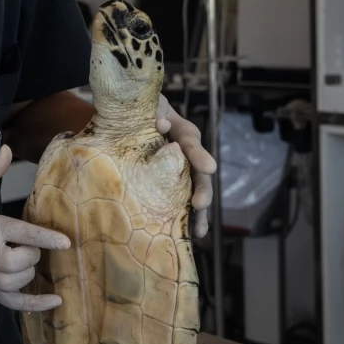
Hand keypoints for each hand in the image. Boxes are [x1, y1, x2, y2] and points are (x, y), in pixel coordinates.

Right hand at [0, 145, 70, 309]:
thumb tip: (6, 148)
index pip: (24, 234)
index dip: (46, 238)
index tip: (66, 242)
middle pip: (26, 259)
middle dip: (31, 251)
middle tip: (22, 243)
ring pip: (22, 280)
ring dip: (29, 271)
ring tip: (21, 259)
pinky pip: (16, 303)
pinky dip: (37, 305)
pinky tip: (56, 301)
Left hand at [156, 95, 217, 237]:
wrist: (134, 115)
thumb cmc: (143, 108)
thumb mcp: (148, 106)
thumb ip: (155, 112)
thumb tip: (161, 126)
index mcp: (184, 133)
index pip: (192, 143)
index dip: (200, 155)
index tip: (210, 168)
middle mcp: (187, 154)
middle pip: (199, 173)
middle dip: (202, 190)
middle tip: (200, 205)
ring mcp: (181, 171)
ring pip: (194, 192)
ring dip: (198, 213)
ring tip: (200, 232)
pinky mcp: (170, 185)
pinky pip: (178, 202)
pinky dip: (182, 219)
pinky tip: (185, 237)